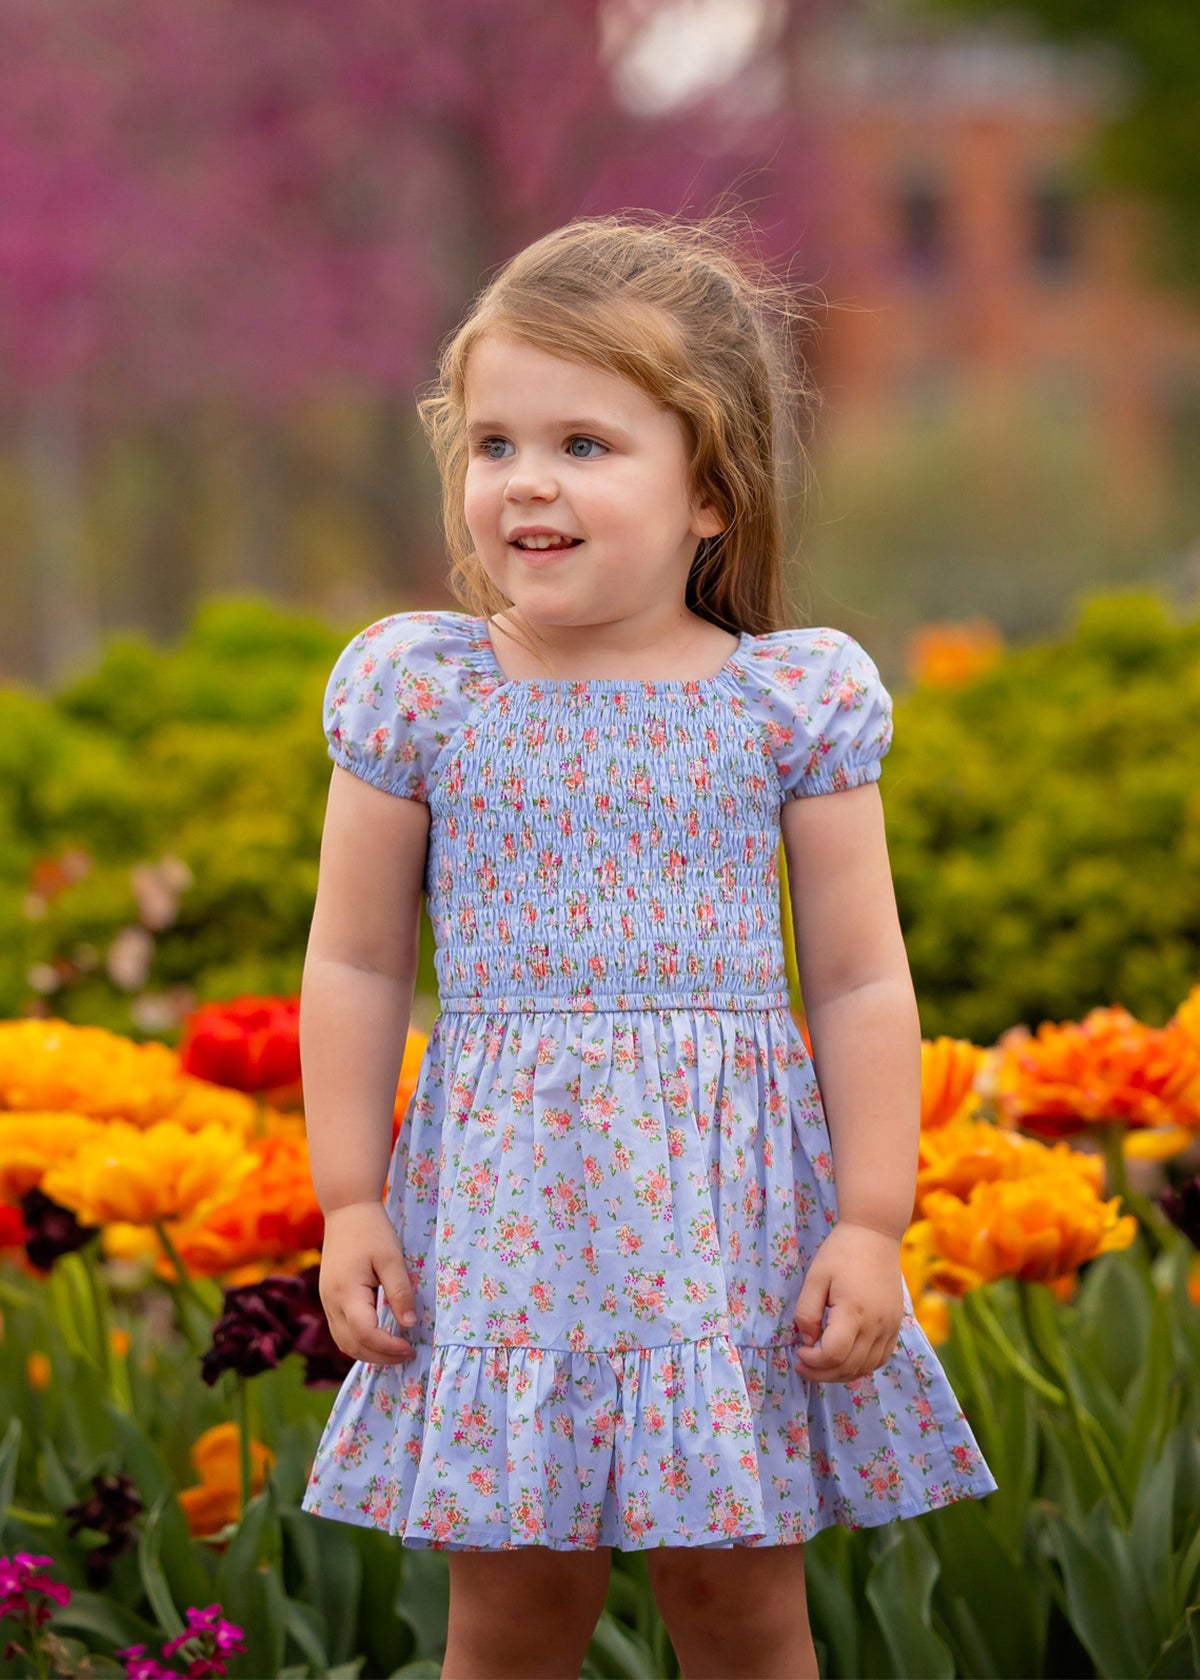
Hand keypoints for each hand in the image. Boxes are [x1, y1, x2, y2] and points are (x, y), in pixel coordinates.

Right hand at [318, 1200, 419, 1365]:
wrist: (347, 1209)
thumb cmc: (372, 1230)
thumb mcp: (392, 1258)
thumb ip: (400, 1292)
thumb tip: (409, 1325)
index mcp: (346, 1292)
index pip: (365, 1334)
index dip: (388, 1347)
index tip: (410, 1348)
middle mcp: (331, 1302)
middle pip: (352, 1345)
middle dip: (380, 1357)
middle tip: (408, 1354)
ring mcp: (327, 1301)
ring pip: (343, 1342)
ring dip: (368, 1352)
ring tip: (395, 1351)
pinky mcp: (329, 1298)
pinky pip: (341, 1331)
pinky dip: (359, 1341)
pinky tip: (379, 1337)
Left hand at [792, 1221, 904, 1383]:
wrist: (876, 1234)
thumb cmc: (841, 1252)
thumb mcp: (815, 1278)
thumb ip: (807, 1313)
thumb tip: (809, 1341)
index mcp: (854, 1311)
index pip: (834, 1354)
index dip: (814, 1361)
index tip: (799, 1351)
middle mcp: (877, 1324)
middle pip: (850, 1367)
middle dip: (822, 1373)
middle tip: (803, 1365)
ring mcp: (890, 1327)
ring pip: (866, 1368)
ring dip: (841, 1374)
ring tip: (821, 1365)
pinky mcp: (896, 1325)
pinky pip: (880, 1358)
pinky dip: (861, 1366)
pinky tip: (845, 1358)